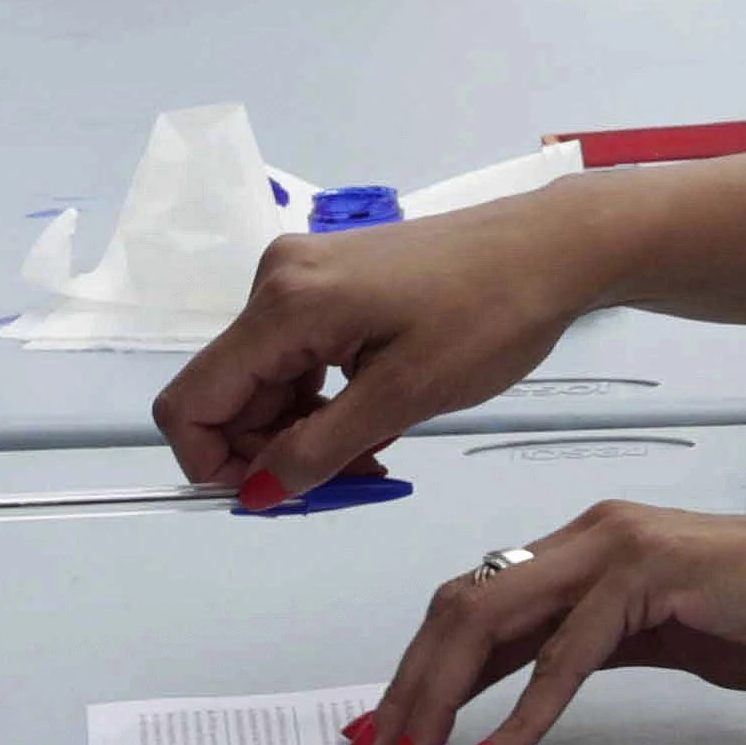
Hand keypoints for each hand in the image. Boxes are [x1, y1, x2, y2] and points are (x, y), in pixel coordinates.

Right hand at [153, 189, 633, 494]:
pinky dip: (322, 402)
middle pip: (228, 394)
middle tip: (347, 484)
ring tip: (373, 455)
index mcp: (284, 303)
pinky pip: (297, 359)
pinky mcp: (331, 282)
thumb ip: (320, 450)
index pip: (192, 401)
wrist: (553, 249)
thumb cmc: (492, 312)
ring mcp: (303, 277)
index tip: (277, 496)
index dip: (215, 464)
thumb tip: (258, 494)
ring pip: (265, 382)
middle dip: (271, 453)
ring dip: (303, 433)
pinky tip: (373, 421)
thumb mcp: (404, 397)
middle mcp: (278, 281)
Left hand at [340, 504, 745, 744]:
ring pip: (491, 618)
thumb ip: (589, 648)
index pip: (476, 602)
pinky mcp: (650, 577)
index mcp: (587, 546)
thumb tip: (523, 689)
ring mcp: (617, 549)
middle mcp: (589, 535)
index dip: (419, 667)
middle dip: (407, 686)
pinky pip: (565, 654)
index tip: (386, 728)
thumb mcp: (660, 636)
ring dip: (440, 698)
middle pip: (461, 606)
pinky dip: (522, 714)